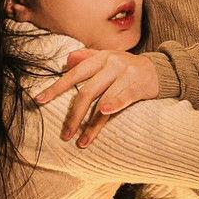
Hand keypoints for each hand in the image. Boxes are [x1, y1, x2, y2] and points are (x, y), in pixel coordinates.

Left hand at [36, 48, 159, 145]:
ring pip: (103, 101)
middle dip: (74, 115)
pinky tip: (104, 114)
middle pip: (87, 91)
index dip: (56, 88)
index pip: (74, 74)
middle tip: (65, 134)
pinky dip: (114, 105)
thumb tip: (65, 61)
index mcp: (99, 57)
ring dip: (92, 124)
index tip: (39, 101)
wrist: (159, 69)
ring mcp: (126, 74)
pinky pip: (124, 97)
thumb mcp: (106, 58)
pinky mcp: (139, 85)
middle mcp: (111, 64)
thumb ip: (87, 57)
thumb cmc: (126, 67)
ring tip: (82, 141)